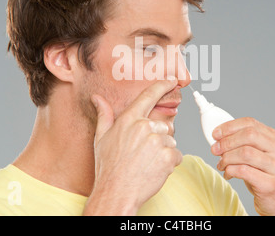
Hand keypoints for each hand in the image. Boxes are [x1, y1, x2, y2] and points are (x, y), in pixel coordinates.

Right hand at [83, 79, 182, 215]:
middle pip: (163, 126)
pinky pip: (176, 155)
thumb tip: (98, 98)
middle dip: (157, 139)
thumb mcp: (101, 138)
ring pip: (170, 141)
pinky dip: (170, 163)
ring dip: (163, 152)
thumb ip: (104, 115)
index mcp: (129, 120)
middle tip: (143, 154)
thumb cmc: (108, 167)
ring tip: (147, 163)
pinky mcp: (168, 156)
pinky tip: (155, 169)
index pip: (149, 96)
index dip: (163, 85)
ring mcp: (157, 141)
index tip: (172, 80)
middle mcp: (144, 127)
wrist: (116, 193)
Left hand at [211, 117, 274, 215]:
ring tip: (221, 164)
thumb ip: (245, 145)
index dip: (230, 126)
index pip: (251, 123)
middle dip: (227, 141)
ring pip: (245, 153)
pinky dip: (230, 170)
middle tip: (215, 149)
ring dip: (227, 158)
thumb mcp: (261, 157)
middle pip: (249, 135)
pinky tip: (228, 174)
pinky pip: (244, 171)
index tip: (216, 133)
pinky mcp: (271, 184)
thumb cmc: (267, 179)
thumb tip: (220, 138)